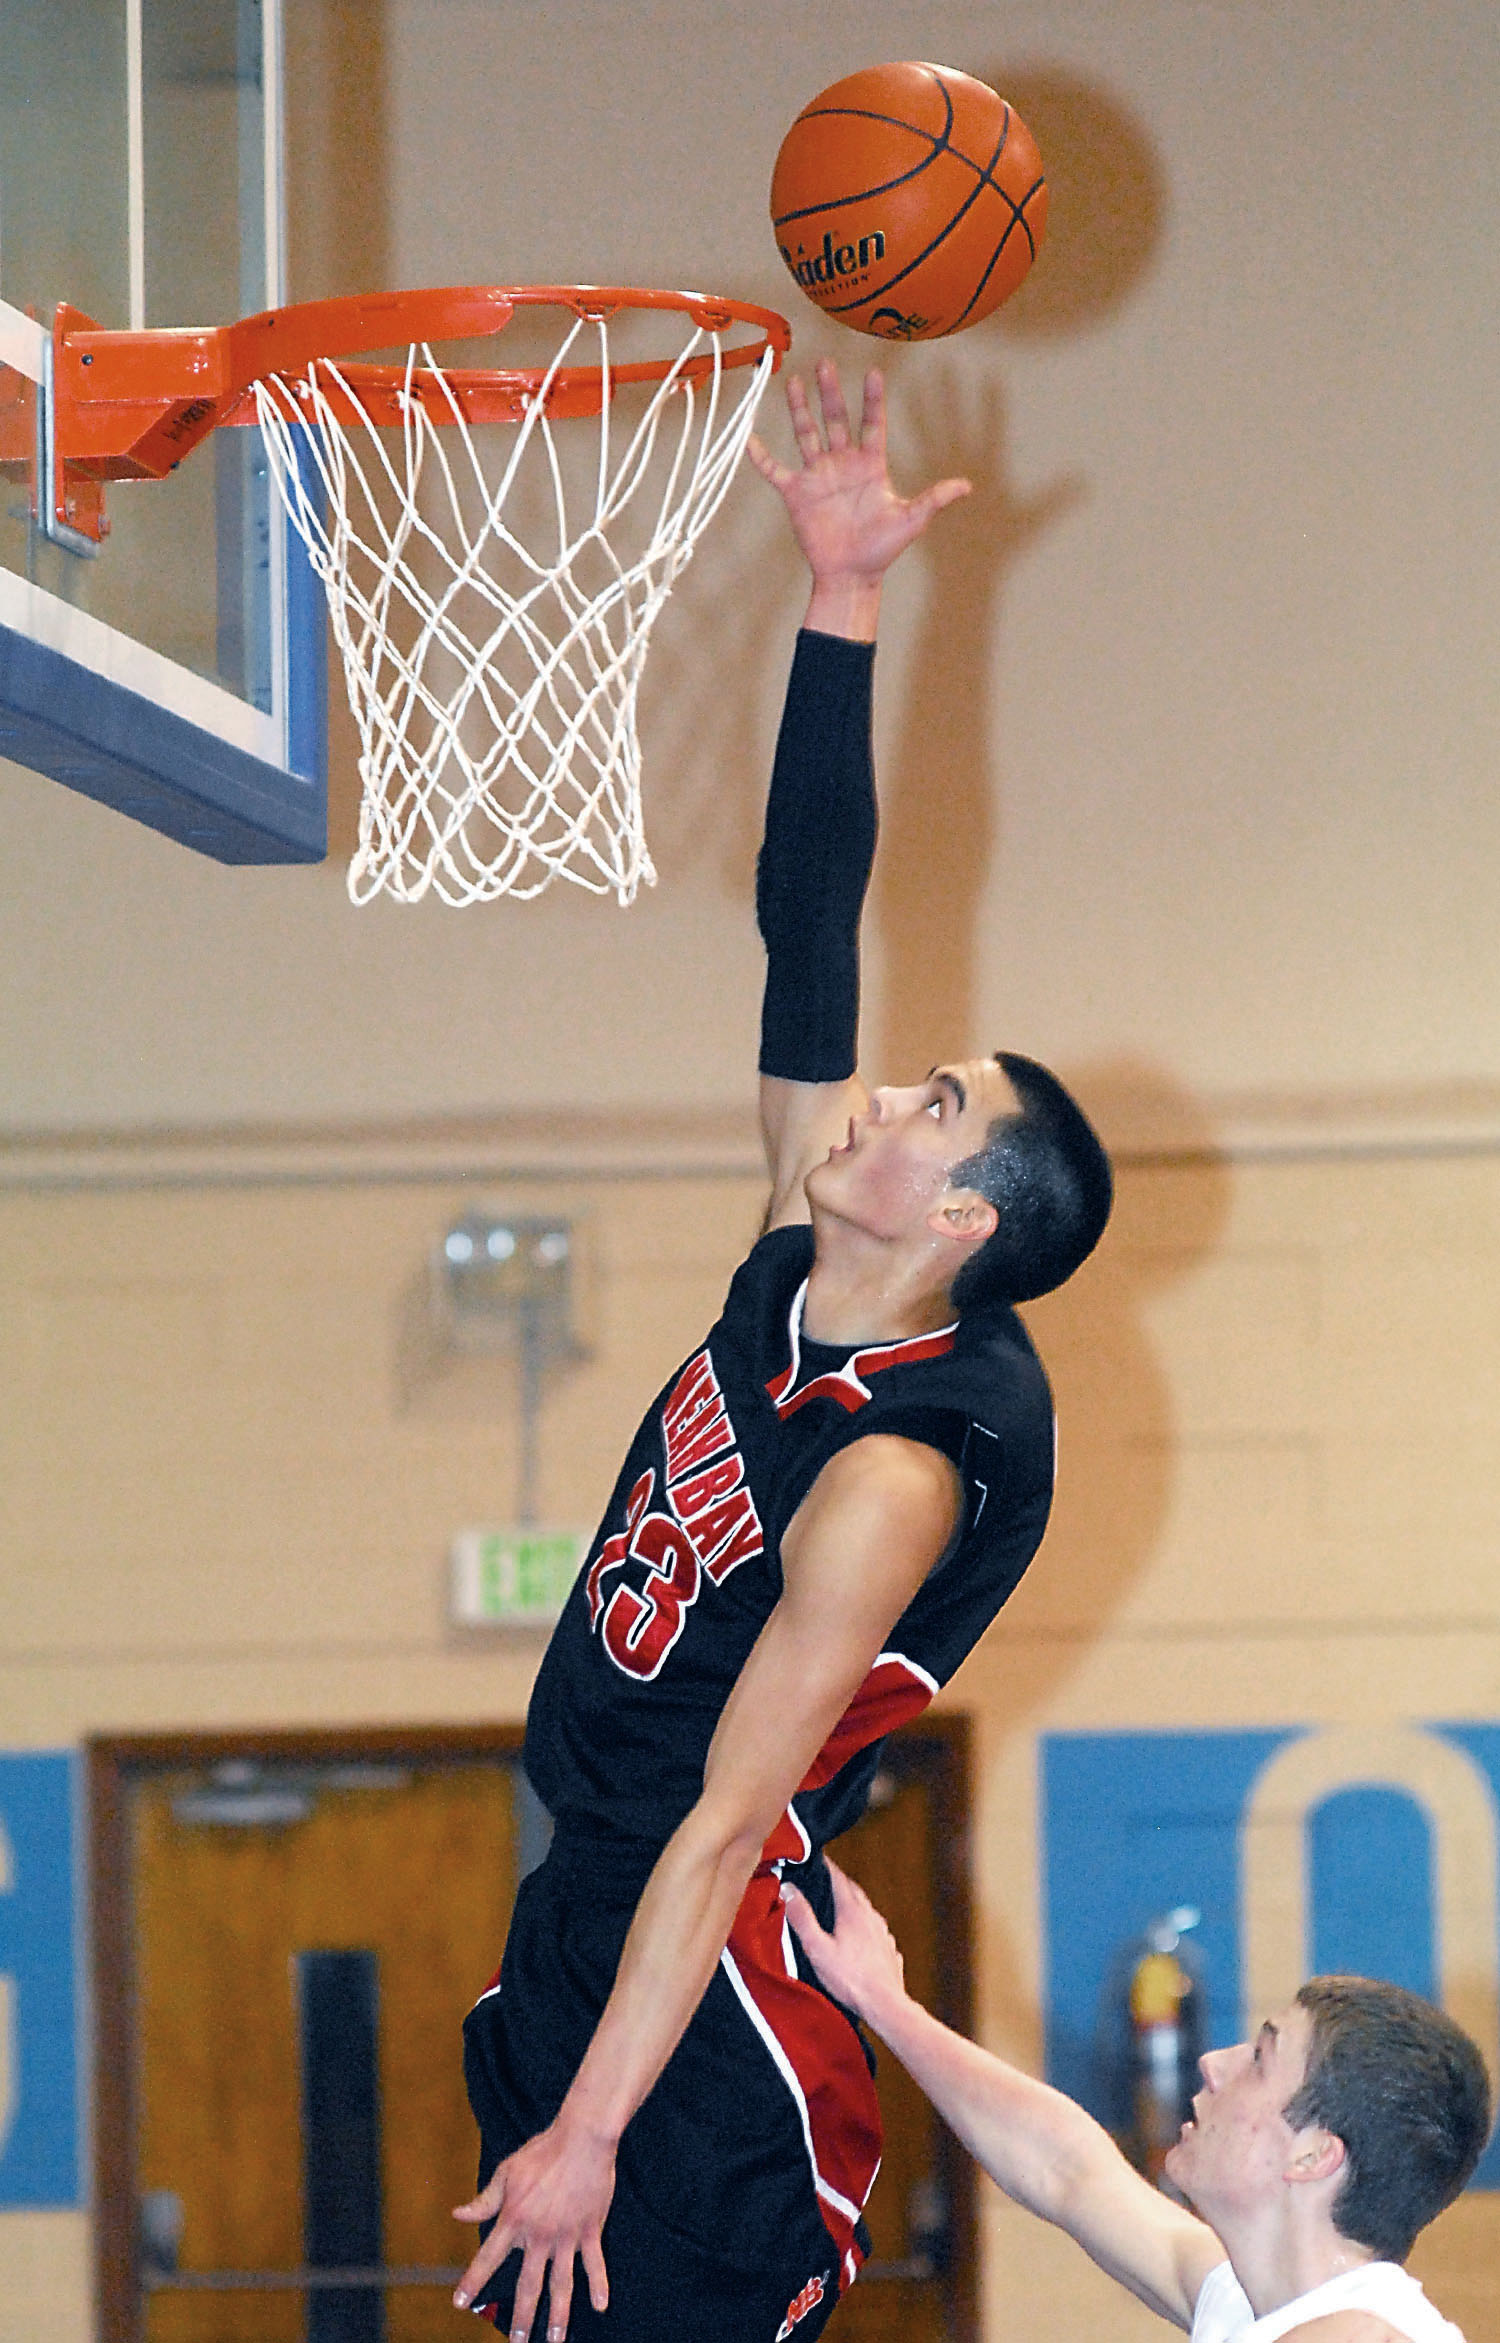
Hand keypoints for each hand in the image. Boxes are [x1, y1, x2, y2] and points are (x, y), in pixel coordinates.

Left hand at [452, 2111, 614, 2340]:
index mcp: (514, 2219)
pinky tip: (600, 2306)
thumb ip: (485, 2200)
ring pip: (562, 2284)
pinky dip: (598, 2285)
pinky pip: (594, 2264)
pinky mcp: (590, 2230)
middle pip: (528, 2285)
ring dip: (558, 2316)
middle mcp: (539, 2235)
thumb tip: (458, 2214)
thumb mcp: (507, 2171)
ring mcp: (566, 2236)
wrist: (582, 2137)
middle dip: (521, 2317)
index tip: (460, 2303)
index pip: (488, 2258)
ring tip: (554, 2340)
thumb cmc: (542, 2151)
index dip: (472, 2281)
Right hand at [747, 360, 969, 626]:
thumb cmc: (881, 550)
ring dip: (799, 409)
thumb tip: (967, 487)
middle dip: (830, 392)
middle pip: (835, 419)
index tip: (874, 373)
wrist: (850, 576)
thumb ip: (934, 499)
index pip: (872, 423)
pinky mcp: (796, 494)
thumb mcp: (911, 520)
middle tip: (826, 363)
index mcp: (870, 465)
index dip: (873, 400)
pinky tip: (749, 436)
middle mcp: (843, 463)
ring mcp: (818, 476)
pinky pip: (774, 470)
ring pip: (806, 433)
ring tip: (793, 380)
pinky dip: (760, 456)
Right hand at [781, 1858, 906, 2028]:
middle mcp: (871, 1917)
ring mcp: (883, 1933)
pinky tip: (859, 1939)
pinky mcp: (889, 1950)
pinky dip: (865, 1928)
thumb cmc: (849, 1979)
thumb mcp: (817, 1948)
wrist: (884, 2004)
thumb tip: (789, 1889)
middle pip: (854, 1892)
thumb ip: (802, 1917)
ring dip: (853, 1906)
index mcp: (852, 1911)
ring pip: (867, 1911)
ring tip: (840, 1909)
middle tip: (825, 1880)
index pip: (839, 1878)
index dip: (827, 1867)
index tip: (818, 1858)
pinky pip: (876, 1932)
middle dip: (840, 1884)